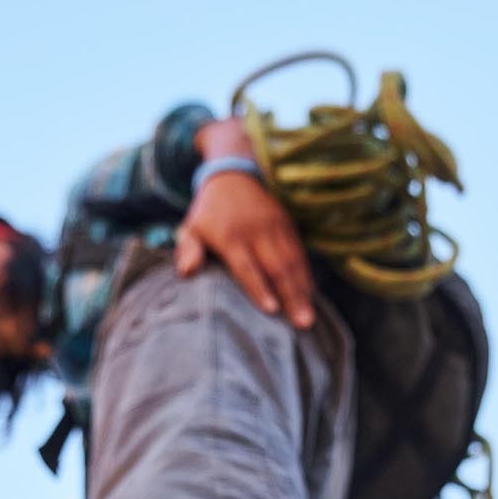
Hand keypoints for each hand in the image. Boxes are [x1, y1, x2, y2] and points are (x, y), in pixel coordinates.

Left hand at [175, 158, 315, 328]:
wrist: (233, 174)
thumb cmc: (208, 212)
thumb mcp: (191, 228)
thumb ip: (188, 250)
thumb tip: (186, 273)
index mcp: (230, 236)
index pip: (246, 267)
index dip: (259, 288)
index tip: (271, 310)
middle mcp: (256, 231)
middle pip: (276, 267)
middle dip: (290, 296)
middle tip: (302, 324)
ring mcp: (275, 227)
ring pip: (292, 262)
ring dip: (302, 290)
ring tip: (309, 317)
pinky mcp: (287, 225)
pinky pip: (299, 253)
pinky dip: (306, 275)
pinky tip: (310, 295)